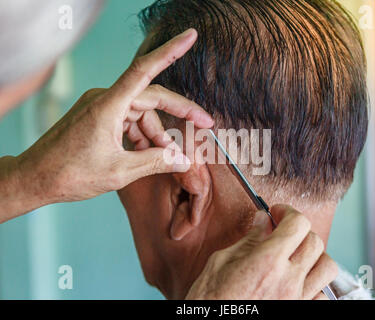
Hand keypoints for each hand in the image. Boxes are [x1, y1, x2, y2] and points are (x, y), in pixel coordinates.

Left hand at [0, 29, 212, 221]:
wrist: (36, 178)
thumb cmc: (71, 173)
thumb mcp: (120, 171)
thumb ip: (156, 162)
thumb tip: (184, 160)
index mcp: (109, 105)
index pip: (145, 69)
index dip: (170, 51)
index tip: (190, 36)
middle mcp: (106, 99)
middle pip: (152, 98)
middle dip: (179, 113)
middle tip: (204, 124)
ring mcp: (101, 107)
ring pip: (141, 113)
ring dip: (157, 134)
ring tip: (166, 156)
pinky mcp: (97, 116)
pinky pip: (128, 120)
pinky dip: (141, 135)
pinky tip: (146, 154)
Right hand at [186, 204, 337, 299]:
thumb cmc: (211, 300)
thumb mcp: (221, 262)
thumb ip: (248, 240)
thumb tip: (262, 221)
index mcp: (267, 261)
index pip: (297, 224)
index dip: (288, 212)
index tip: (278, 213)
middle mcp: (288, 280)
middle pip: (315, 242)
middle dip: (300, 230)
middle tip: (283, 229)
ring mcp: (297, 299)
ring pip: (327, 267)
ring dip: (313, 255)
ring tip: (295, 255)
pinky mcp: (298, 312)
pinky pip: (322, 295)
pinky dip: (315, 283)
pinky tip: (297, 281)